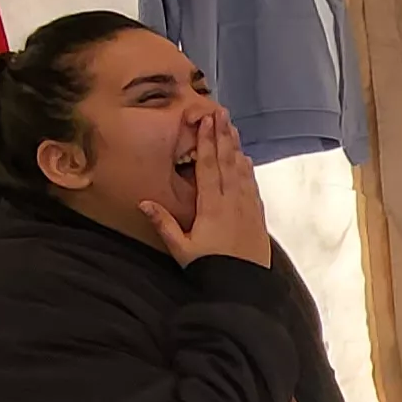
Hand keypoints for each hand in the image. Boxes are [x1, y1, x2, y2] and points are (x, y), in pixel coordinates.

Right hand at [139, 114, 272, 268]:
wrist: (243, 288)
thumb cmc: (211, 269)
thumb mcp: (182, 249)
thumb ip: (164, 224)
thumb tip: (143, 203)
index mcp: (213, 206)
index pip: (209, 166)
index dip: (207, 142)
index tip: (205, 120)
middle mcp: (233, 201)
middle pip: (227, 161)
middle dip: (223, 135)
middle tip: (221, 112)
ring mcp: (248, 207)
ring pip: (242, 170)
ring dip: (236, 147)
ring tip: (232, 127)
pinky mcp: (257, 216)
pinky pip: (252, 185)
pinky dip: (248, 169)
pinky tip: (245, 159)